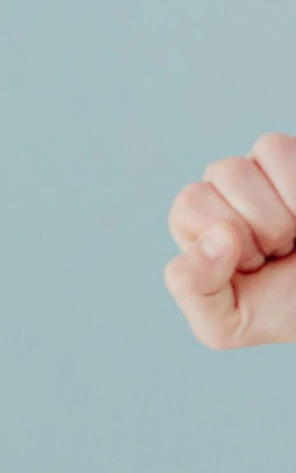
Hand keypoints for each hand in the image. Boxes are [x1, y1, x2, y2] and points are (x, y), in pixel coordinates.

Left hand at [163, 132, 295, 348]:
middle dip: (254, 226)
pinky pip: (276, 149)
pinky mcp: (294, 158)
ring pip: (249, 160)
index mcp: (197, 228)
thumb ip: (193, 289)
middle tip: (274, 252)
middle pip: (222, 175)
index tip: (249, 266)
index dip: (222, 240)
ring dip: (278, 212)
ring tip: (292, 236)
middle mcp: (225, 191)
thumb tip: (218, 235)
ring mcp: (263, 169)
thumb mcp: (224, 323)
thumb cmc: (278, 309)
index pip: (188, 204)